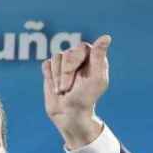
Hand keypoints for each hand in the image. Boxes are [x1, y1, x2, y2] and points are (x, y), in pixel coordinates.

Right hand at [42, 34, 111, 149]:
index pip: (82, 47)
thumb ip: (99, 57)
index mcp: (93, 58)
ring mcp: (64, 63)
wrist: (69, 115)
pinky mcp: (51, 69)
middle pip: (66, 54)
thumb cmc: (86, 100)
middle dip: (66, 74)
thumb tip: (106, 37)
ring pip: (55, 58)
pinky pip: (46, 64)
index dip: (76, 62)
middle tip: (68, 89)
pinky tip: (55, 87)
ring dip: (58, 78)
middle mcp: (79, 57)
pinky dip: (50, 77)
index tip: (78, 78)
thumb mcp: (96, 80)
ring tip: (63, 91)